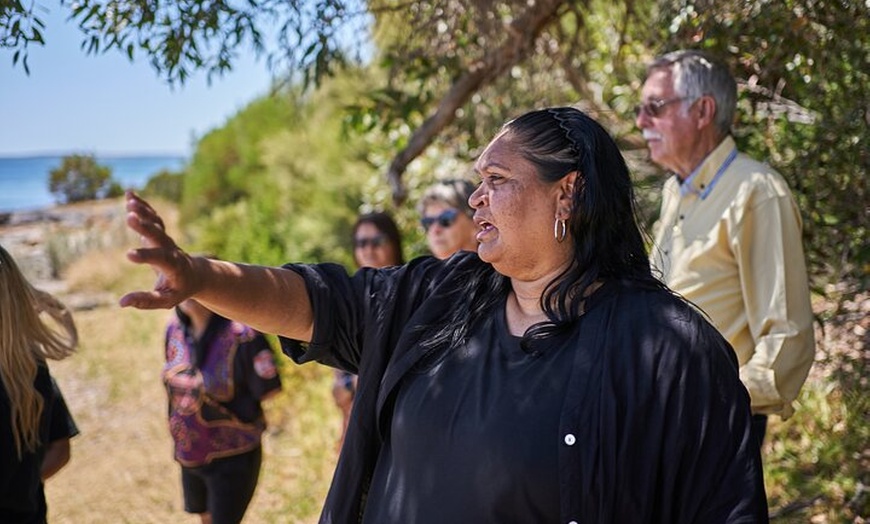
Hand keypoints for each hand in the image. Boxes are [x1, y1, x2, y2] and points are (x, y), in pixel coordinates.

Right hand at [118, 191, 197, 309]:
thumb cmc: (179, 290)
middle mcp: (171, 250)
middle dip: (144, 227)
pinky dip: (142, 206)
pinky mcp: (160, 232)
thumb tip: (121, 303)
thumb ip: (146, 301)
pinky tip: (128, 195)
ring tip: (129, 201)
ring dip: (143, 212)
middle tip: (129, 217)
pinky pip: (152, 217)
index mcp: (174, 267)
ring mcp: (166, 239)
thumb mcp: (166, 300)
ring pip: (156, 223)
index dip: (145, 257)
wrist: (196, 274)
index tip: (128, 254)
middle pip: (158, 236)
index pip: (160, 260)